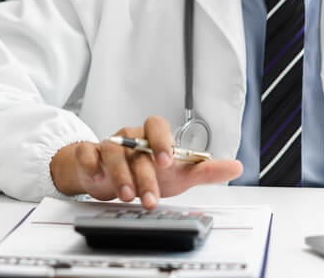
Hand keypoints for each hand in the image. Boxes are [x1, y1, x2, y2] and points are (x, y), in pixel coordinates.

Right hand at [50, 116, 242, 208]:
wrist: (112, 179)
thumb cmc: (148, 173)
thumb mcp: (178, 175)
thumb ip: (205, 170)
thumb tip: (236, 167)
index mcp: (152, 137)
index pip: (157, 126)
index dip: (162, 141)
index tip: (167, 161)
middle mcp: (131, 137)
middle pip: (137, 148)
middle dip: (144, 175)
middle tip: (150, 198)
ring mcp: (109, 145)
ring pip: (113, 152)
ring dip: (120, 175)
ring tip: (129, 196)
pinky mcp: (90, 156)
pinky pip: (87, 154)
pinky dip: (90, 164)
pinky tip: (96, 177)